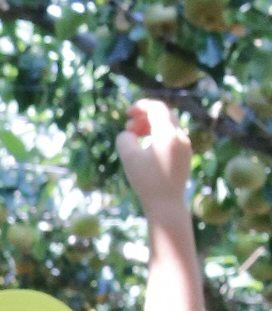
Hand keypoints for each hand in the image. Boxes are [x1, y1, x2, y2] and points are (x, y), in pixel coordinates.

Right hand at [119, 95, 192, 216]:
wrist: (166, 204)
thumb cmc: (146, 181)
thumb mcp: (128, 156)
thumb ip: (125, 137)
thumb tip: (130, 133)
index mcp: (168, 134)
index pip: (157, 108)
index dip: (141, 105)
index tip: (128, 112)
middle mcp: (181, 136)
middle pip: (164, 114)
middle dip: (145, 116)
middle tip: (129, 126)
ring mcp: (186, 146)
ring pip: (169, 125)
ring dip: (151, 125)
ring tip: (135, 136)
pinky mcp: (186, 155)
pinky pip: (172, 136)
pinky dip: (159, 135)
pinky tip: (147, 146)